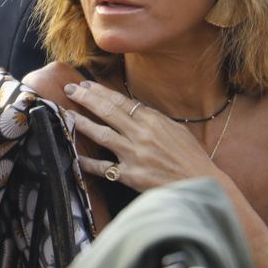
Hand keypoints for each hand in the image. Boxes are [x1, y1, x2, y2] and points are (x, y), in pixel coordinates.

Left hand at [63, 80, 219, 191]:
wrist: (199, 183)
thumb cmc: (190, 157)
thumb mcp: (175, 129)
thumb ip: (153, 119)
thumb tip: (134, 109)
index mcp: (153, 121)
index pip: (121, 101)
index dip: (101, 91)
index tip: (87, 84)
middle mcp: (141, 135)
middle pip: (108, 112)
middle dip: (87, 99)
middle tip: (70, 90)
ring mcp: (134, 155)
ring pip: (102, 135)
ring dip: (83, 123)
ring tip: (68, 115)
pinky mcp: (131, 175)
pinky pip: (105, 168)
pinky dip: (89, 163)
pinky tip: (76, 157)